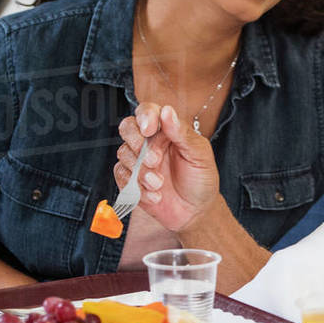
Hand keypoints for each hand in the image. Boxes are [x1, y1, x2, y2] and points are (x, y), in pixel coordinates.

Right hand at [115, 103, 220, 232]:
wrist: (196, 211)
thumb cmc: (201, 179)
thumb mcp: (200, 155)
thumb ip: (182, 133)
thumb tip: (167, 111)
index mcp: (167, 130)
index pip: (148, 111)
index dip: (144, 116)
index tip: (149, 129)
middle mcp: (150, 142)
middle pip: (127, 127)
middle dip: (137, 143)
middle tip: (154, 160)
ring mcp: (138, 161)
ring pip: (123, 153)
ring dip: (140, 171)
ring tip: (159, 184)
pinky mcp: (130, 180)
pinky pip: (122, 177)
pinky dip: (137, 188)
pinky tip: (155, 196)